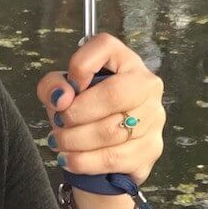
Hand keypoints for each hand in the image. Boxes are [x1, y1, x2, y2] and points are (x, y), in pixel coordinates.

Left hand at [36, 32, 165, 185]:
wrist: (106, 146)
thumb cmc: (86, 111)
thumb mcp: (64, 92)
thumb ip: (54, 86)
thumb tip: (62, 98)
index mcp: (127, 62)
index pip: (106, 46)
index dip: (81, 65)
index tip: (69, 86)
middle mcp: (147, 85)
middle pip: (113, 94)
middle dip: (76, 113)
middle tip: (59, 122)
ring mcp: (154, 118)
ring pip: (112, 131)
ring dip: (76, 141)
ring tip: (60, 142)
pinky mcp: (152, 148)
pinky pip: (115, 158)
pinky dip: (85, 161)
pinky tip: (71, 159)